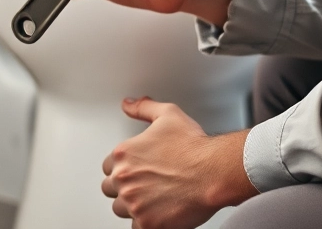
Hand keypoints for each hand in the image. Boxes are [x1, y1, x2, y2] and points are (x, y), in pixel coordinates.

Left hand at [101, 97, 257, 228]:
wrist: (214, 171)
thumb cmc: (194, 146)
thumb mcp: (168, 115)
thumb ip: (143, 108)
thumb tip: (128, 104)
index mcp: (124, 154)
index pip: (108, 167)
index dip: (123, 168)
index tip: (136, 169)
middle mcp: (124, 179)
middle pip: (111, 189)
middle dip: (125, 187)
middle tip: (146, 184)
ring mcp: (134, 203)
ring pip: (121, 209)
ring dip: (133, 205)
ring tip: (153, 198)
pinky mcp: (147, 223)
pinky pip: (137, 227)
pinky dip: (147, 222)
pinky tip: (160, 211)